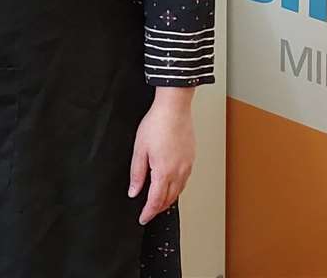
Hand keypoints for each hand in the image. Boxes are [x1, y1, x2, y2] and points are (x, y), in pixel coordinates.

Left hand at [128, 88, 194, 225]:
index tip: (143, 218)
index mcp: (164, 172)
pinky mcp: (191, 158)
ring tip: (159, 202)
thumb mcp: (139, 149)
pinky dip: (177, 188)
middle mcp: (178, 172)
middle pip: (169, 199)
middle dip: (158, 208)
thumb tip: (134, 191)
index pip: (156, 201)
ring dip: (168, 199)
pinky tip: (171, 184)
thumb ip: (137, 173)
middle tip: (149, 212)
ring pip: (179, 191)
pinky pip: (185, 180)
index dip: (148, 212)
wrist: (174, 107)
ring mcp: (187, 165)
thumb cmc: (157, 124)